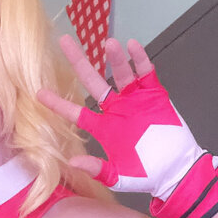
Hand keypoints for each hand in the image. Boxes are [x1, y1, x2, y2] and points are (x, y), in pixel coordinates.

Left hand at [39, 37, 202, 200]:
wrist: (177, 170)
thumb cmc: (146, 175)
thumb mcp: (119, 177)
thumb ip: (97, 169)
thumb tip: (71, 162)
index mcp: (104, 127)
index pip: (76, 112)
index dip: (59, 103)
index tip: (40, 93)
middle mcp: (116, 109)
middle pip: (93, 81)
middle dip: (79, 61)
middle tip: (65, 40)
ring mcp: (135, 99)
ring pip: (121, 74)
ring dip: (115, 59)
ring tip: (109, 43)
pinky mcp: (154, 94)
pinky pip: (146, 73)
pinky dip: (140, 60)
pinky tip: (133, 46)